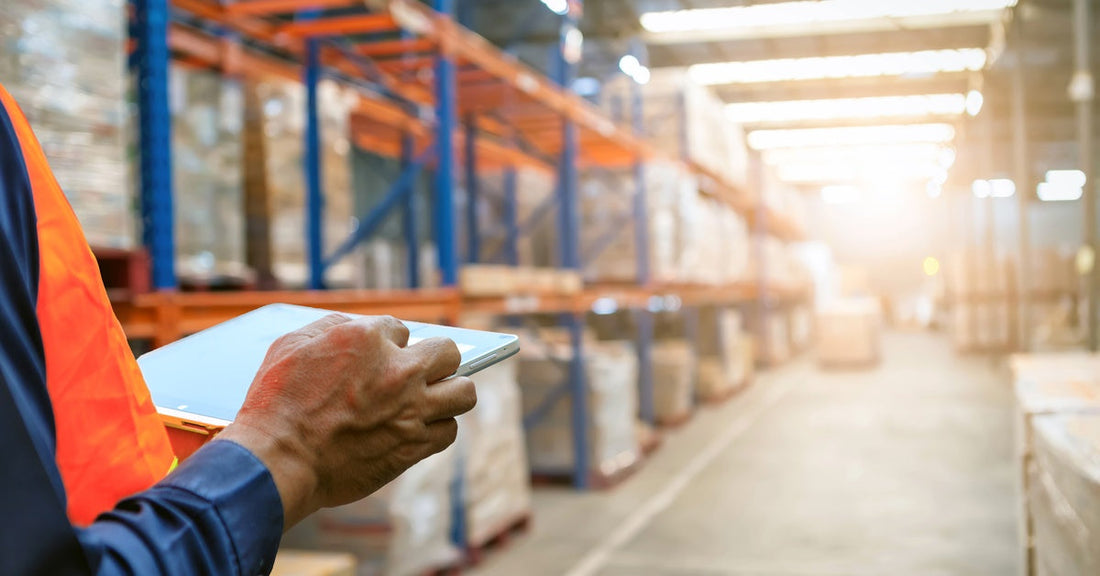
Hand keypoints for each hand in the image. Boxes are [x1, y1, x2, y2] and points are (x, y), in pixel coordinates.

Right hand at [215, 314, 475, 527]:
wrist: (278, 459)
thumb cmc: (275, 402)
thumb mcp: (292, 344)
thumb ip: (331, 328)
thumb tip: (357, 326)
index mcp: (367, 339)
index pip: (401, 329)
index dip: (389, 344)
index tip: (380, 360)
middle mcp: (398, 370)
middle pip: (448, 353)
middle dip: (436, 360)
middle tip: (420, 374)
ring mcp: (411, 409)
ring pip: (464, 392)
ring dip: (449, 393)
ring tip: (432, 400)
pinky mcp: (413, 445)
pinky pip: (449, 431)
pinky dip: (439, 429)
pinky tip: (421, 429)